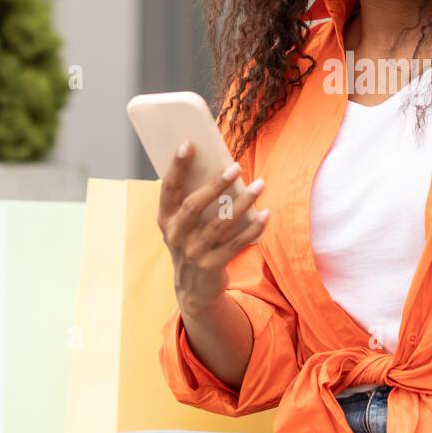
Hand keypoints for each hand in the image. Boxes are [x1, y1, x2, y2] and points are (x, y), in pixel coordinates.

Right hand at [157, 141, 268, 314]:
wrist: (193, 289)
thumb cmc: (192, 243)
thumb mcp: (183, 225)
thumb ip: (194, 201)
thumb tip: (221, 167)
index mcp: (165, 219)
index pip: (168, 188)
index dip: (177, 166)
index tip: (189, 144)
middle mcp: (176, 235)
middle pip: (194, 205)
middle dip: (216, 184)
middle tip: (236, 167)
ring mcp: (193, 252)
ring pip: (220, 223)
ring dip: (242, 202)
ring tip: (260, 185)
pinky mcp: (212, 266)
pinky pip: (237, 243)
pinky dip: (253, 228)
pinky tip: (266, 214)